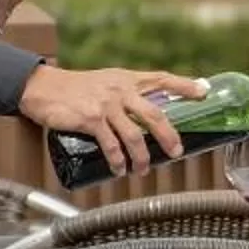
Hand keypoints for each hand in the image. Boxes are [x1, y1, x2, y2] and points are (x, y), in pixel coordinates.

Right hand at [18, 65, 204, 175]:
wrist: (43, 88)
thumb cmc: (76, 88)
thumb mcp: (106, 83)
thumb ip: (127, 94)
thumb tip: (149, 115)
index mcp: (128, 79)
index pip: (162, 79)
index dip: (185, 85)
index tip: (205, 91)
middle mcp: (121, 90)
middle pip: (155, 115)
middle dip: (169, 137)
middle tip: (176, 153)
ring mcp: (106, 105)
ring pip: (134, 136)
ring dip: (142, 158)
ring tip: (144, 170)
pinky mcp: (91, 119)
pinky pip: (111, 145)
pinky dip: (118, 161)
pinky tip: (120, 170)